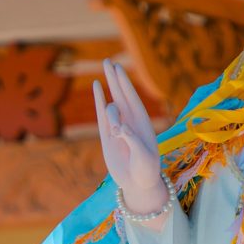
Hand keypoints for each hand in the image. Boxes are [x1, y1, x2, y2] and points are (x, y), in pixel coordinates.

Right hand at [93, 60, 165, 214]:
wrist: (138, 182)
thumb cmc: (146, 170)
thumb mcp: (143, 156)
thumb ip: (132, 140)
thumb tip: (119, 127)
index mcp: (143, 122)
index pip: (133, 98)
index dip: (126, 84)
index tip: (119, 69)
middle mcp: (130, 120)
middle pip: (121, 94)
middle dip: (116, 78)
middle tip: (109, 61)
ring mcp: (117, 125)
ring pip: (111, 106)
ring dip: (110, 100)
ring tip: (110, 96)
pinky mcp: (106, 134)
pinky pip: (101, 113)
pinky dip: (99, 99)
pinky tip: (96, 86)